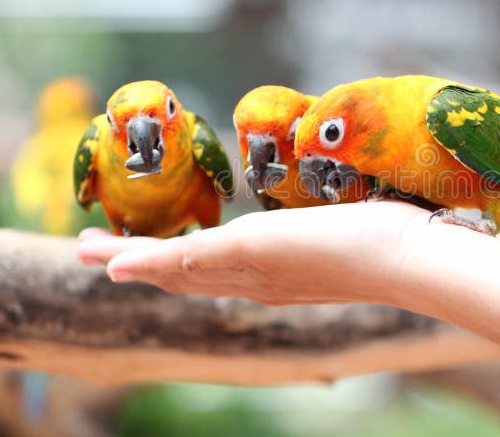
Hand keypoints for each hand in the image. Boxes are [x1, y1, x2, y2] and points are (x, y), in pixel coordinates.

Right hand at [77, 201, 431, 304]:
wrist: (410, 259)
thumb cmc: (390, 240)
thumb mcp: (350, 228)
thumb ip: (332, 225)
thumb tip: (346, 215)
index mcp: (274, 277)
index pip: (214, 274)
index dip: (175, 268)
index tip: (148, 258)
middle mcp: (257, 283)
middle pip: (182, 277)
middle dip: (137, 267)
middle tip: (95, 257)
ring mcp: (252, 272)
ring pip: (175, 270)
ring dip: (130, 263)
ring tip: (90, 254)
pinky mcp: (253, 253)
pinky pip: (187, 260)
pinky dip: (148, 262)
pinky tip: (117, 260)